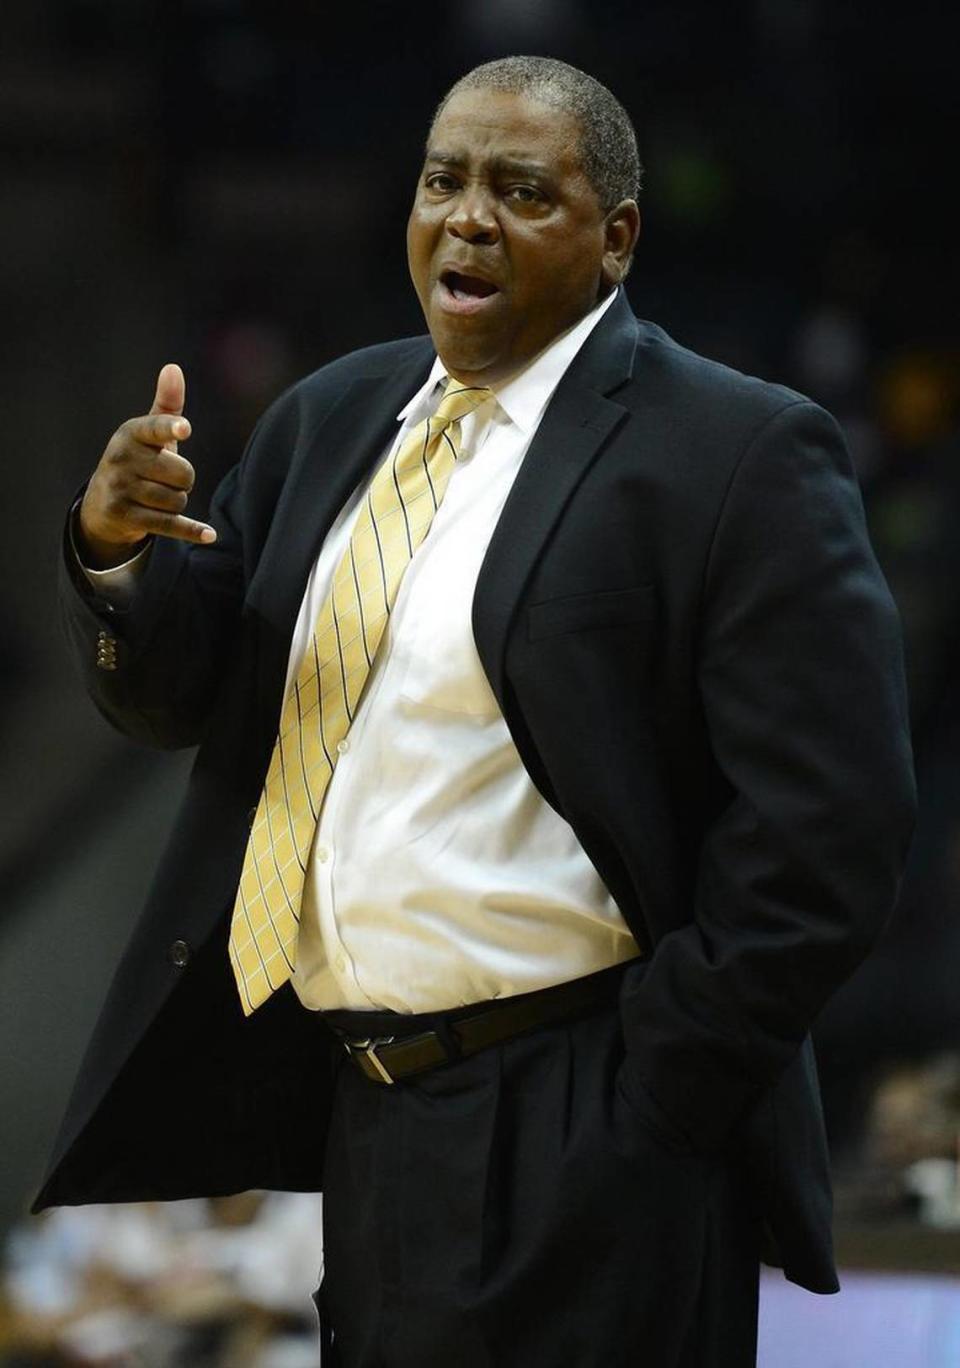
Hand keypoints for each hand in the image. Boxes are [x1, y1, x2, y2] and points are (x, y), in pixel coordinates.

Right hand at [77, 363, 216, 567]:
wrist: (103, 503)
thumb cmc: (137, 460)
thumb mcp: (148, 434)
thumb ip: (167, 406)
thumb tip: (173, 368)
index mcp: (131, 434)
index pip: (155, 429)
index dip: (171, 428)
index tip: (184, 428)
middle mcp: (123, 460)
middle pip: (182, 473)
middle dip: (185, 480)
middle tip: (168, 478)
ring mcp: (122, 490)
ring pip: (177, 500)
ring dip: (178, 502)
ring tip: (159, 497)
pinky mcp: (126, 517)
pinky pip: (169, 524)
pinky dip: (190, 530)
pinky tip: (210, 535)